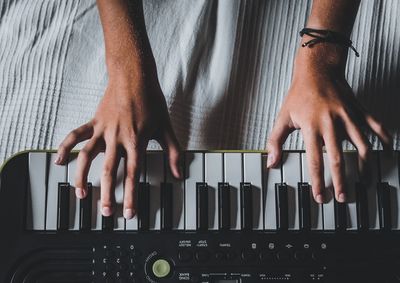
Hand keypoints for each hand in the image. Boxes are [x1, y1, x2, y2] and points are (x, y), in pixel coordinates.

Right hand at [55, 70, 180, 218]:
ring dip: (83, 176)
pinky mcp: (94, 121)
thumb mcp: (166, 127)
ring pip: (88, 156)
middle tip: (105, 212)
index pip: (132, 174)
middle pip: (109, 171)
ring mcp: (103, 130)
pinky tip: (60, 161)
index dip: (130, 196)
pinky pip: (76, 136)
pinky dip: (66, 147)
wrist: (134, 75)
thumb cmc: (151, 100)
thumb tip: (178, 174)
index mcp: (136, 141)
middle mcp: (117, 138)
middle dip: (107, 194)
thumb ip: (173, 152)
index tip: (128, 213)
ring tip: (81, 194)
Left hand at [267, 44, 391, 203]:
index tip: (320, 196)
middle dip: (342, 181)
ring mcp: (348, 116)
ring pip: (362, 145)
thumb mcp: (283, 117)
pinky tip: (386, 150)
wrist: (316, 69)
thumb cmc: (299, 94)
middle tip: (344, 197)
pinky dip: (383, 138)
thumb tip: (271, 163)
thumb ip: (275, 141)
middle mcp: (331, 123)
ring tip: (365, 181)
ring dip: (365, 166)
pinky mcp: (358, 110)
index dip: (318, 181)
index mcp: (311, 127)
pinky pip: (375, 125)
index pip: (315, 161)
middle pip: (339, 158)